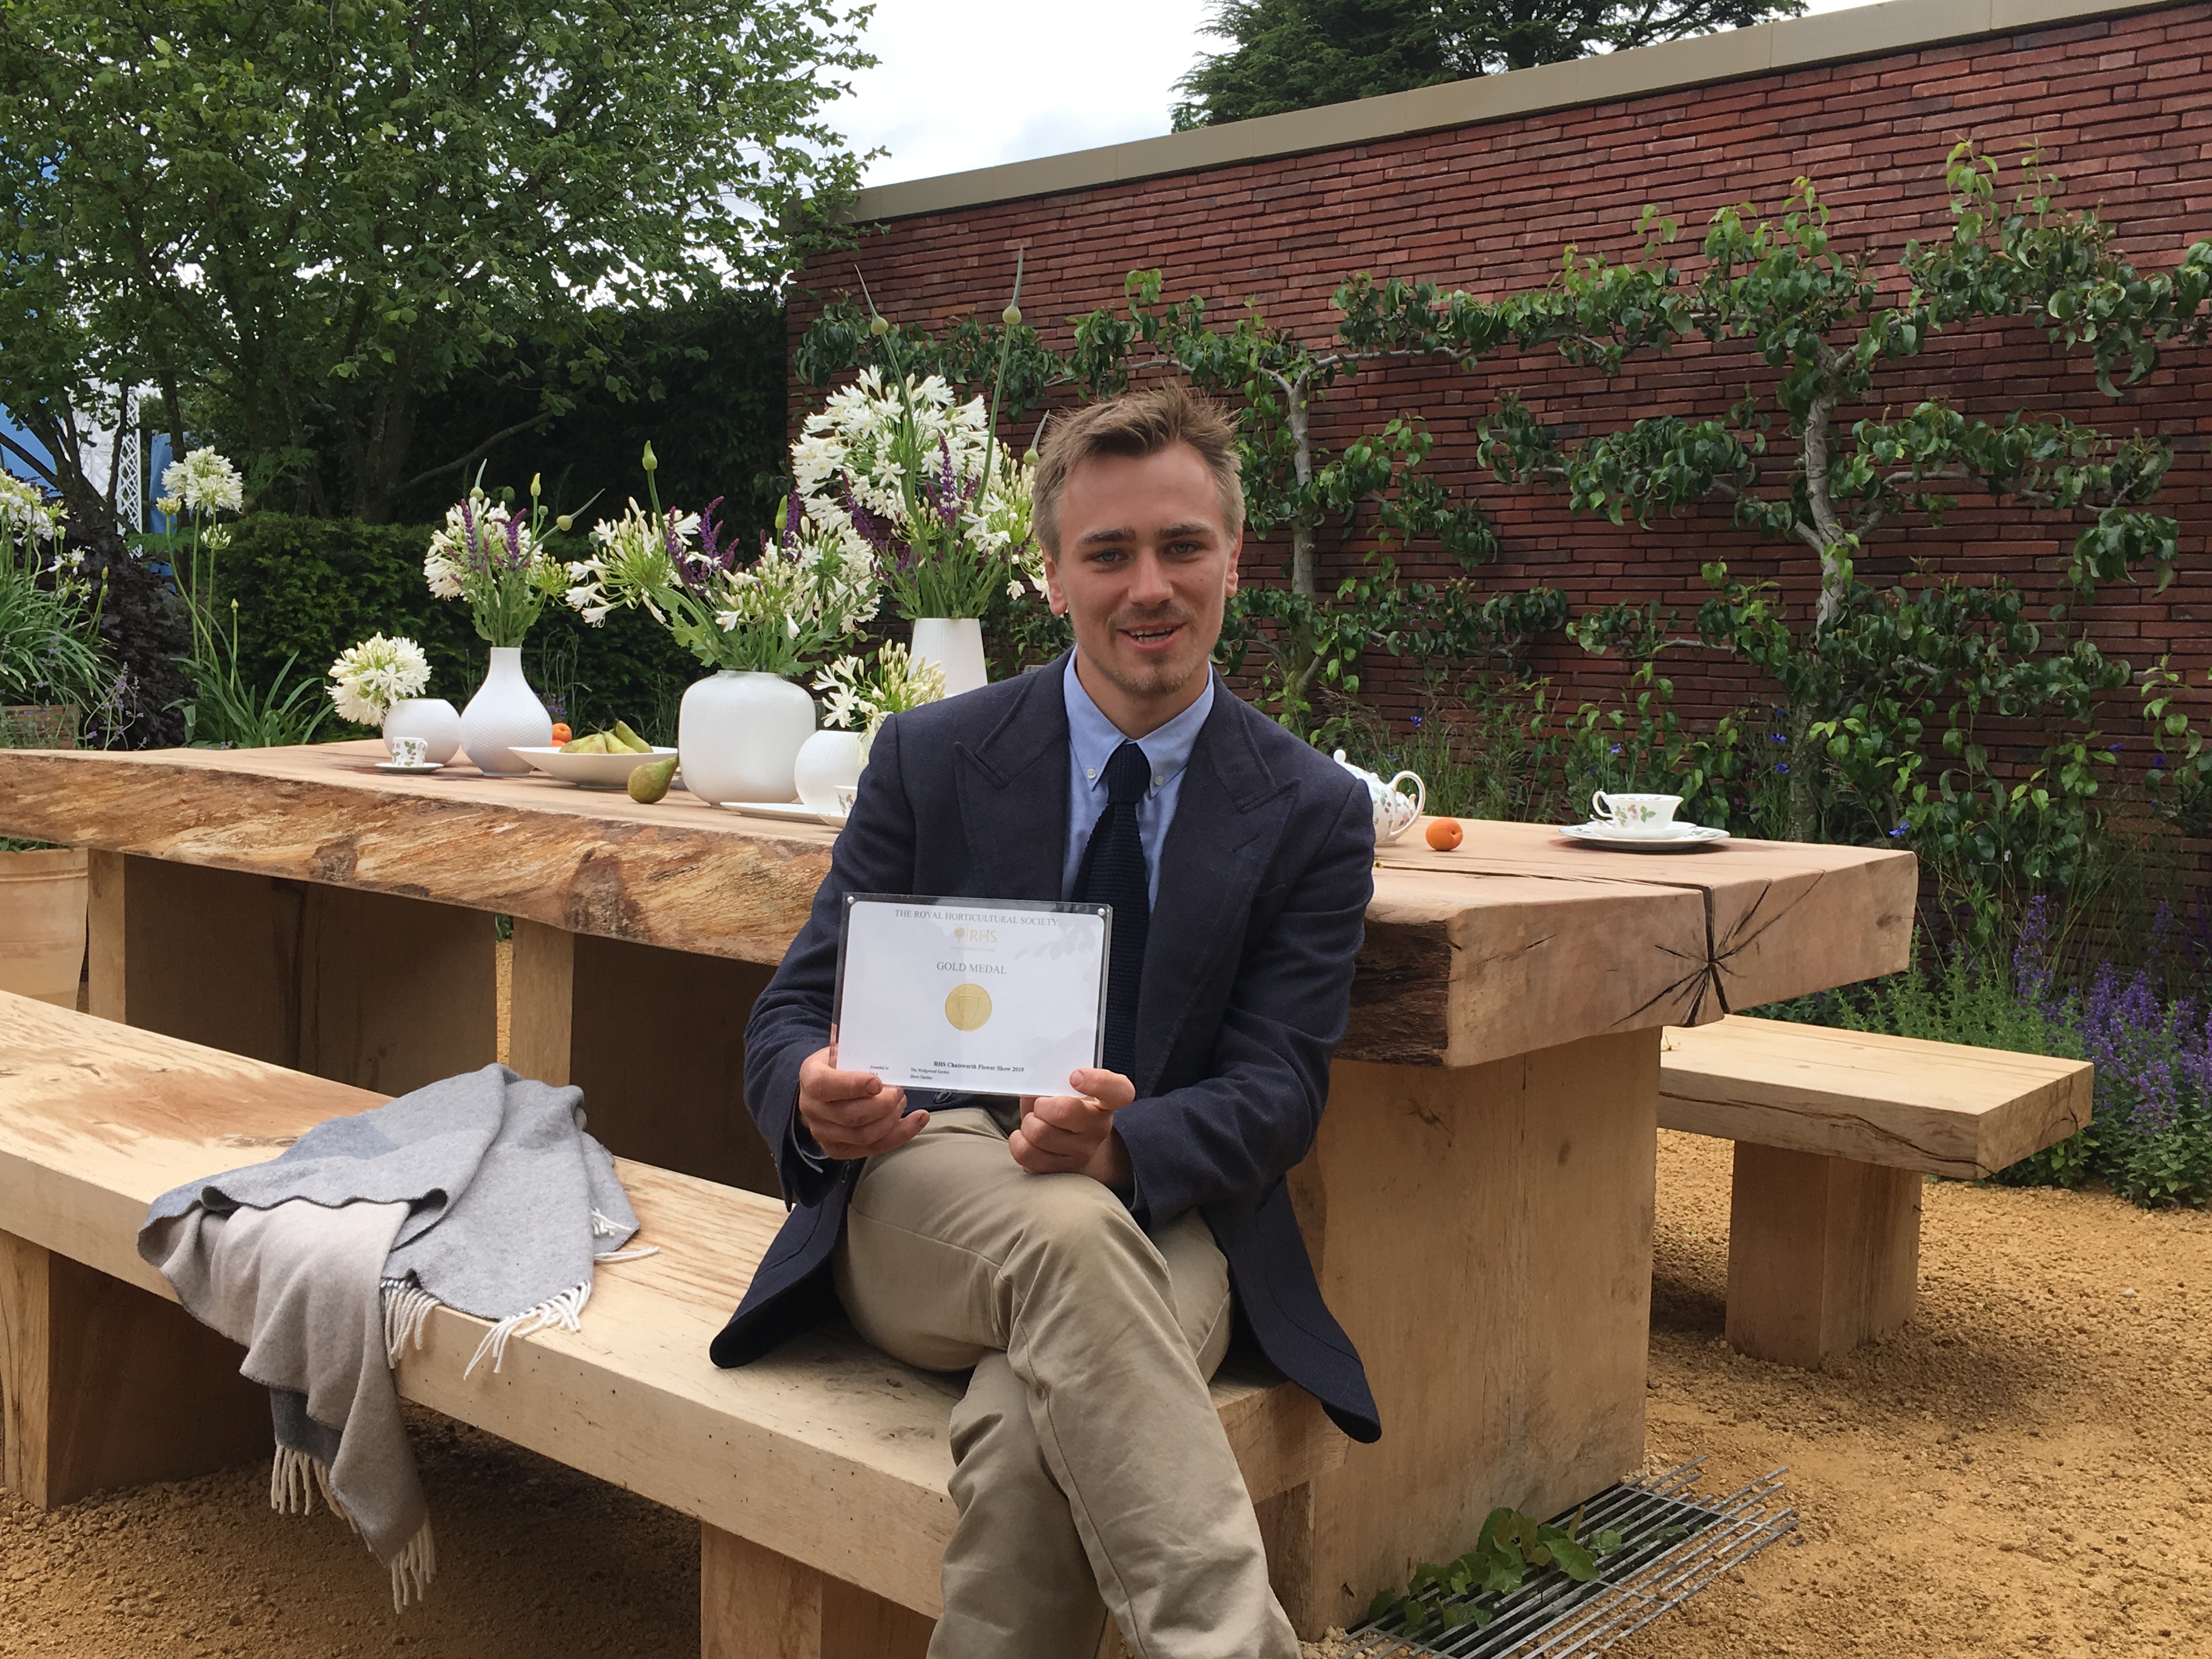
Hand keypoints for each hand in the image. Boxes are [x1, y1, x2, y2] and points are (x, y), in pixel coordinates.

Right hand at [796, 1042, 926, 1160]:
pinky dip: (900, 1135)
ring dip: (891, 1120)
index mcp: (810, 1077)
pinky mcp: (838, 1149)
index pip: (824, 1085)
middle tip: (898, 1091)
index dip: (851, 1085)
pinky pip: (873, 1149)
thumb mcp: (841, 1048)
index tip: (877, 1082)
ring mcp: (823, 1133)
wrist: (822, 1090)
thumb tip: (876, 1025)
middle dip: (882, 1105)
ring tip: (902, 1101)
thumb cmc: (839, 1066)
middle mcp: (811, 1109)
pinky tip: (917, 1119)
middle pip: (849, 1116)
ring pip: (863, 1136)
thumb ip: (855, 1042)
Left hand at [1010, 1067, 1134, 1186]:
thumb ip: (1057, 1081)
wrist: (1076, 1150)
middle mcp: (1098, 1129)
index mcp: (1106, 1103)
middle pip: (1063, 1111)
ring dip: (1028, 1123)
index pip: (1119, 1091)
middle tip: (1041, 1106)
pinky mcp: (1059, 1170)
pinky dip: (1018, 1141)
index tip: (1075, 1077)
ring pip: (1039, 1133)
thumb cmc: (1068, 1114)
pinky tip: (1025, 1137)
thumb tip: (1033, 1081)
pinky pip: (1026, 1153)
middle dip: (1041, 1105)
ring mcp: (1081, 1153)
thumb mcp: (1070, 1093)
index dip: (1097, 1082)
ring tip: (1034, 1123)